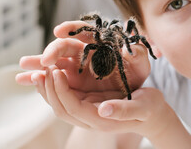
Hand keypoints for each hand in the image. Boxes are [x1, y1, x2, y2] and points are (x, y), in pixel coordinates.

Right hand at [16, 20, 150, 97]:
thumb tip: (130, 48)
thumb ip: (137, 54)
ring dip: (38, 63)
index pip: (83, 30)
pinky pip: (52, 77)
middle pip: (64, 46)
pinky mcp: (69, 79)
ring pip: (53, 61)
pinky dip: (39, 78)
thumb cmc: (135, 73)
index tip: (59, 30)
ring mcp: (74, 65)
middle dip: (52, 51)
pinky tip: (24, 80)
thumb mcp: (140, 64)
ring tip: (23, 65)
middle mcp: (83, 50)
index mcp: (99, 41)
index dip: (71, 28)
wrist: (130, 89)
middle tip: (45, 60)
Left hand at [38, 65, 179, 139]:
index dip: (61, 91)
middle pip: (61, 107)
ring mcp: (88, 111)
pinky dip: (56, 86)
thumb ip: (124, 110)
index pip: (72, 108)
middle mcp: (90, 118)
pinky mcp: (89, 103)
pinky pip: (67, 97)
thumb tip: (103, 110)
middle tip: (40, 69)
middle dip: (48, 89)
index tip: (56, 71)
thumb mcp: (143, 106)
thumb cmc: (150, 108)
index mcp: (101, 119)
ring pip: (60, 103)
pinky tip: (51, 73)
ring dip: (48, 88)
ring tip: (38, 70)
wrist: (152, 114)